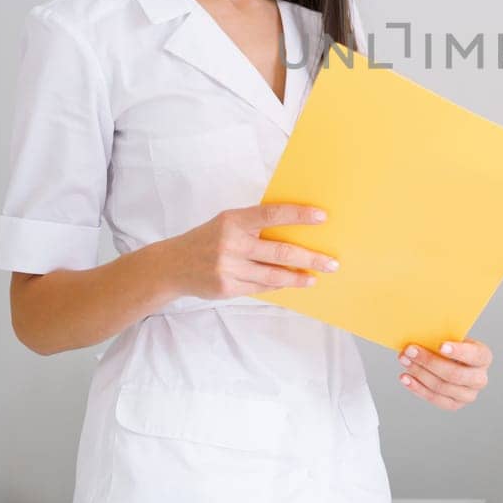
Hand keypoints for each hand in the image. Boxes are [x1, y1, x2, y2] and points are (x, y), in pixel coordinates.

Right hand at [159, 204, 337, 299]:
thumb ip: (255, 224)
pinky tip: (291, 283)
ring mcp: (228, 268)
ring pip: (273, 275)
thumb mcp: (227, 222)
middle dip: (309, 258)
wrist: (171, 265)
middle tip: (331, 262)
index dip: (298, 215)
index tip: (322, 217)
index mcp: (233, 220)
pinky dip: (278, 285)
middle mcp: (231, 243)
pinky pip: (261, 287)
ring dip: (298, 277)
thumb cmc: (207, 239)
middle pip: (279, 252)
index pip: (271, 214)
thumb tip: (296, 228)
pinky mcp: (226, 288)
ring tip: (315, 277)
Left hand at [397, 338, 492, 410]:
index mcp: (483, 357)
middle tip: (411, 350)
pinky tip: (406, 378)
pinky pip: (434, 398)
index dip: (458, 351)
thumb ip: (443, 336)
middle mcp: (480, 378)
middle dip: (429, 362)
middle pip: (455, 374)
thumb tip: (423, 334)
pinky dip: (417, 388)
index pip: (474, 355)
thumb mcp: (453, 337)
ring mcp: (468, 395)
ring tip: (405, 361)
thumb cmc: (452, 345)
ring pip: (441, 387)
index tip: (441, 346)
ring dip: (419, 373)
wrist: (453, 361)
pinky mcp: (454, 405)